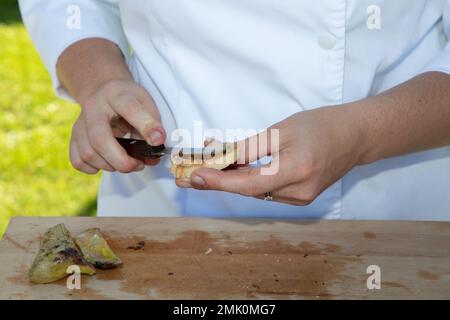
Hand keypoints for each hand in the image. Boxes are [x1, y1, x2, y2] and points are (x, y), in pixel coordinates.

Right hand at [70, 79, 165, 173]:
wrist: (103, 91)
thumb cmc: (128, 99)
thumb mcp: (146, 103)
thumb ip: (153, 127)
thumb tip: (153, 157)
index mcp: (116, 94)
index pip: (130, 109)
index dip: (146, 126)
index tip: (157, 140)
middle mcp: (93, 107)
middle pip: (100, 140)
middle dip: (122, 160)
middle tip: (138, 164)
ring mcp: (80, 123)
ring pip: (88, 154)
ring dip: (111, 166)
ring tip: (126, 161)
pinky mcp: (74, 137)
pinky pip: (78, 160)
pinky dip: (93, 168)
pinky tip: (107, 162)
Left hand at [188, 105, 366, 204]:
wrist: (355, 136)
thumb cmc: (321, 126)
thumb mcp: (282, 130)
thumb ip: (250, 147)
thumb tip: (221, 158)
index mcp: (295, 172)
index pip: (248, 184)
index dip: (218, 182)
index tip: (193, 177)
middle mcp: (297, 193)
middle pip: (247, 190)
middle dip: (216, 181)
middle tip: (187, 174)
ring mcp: (299, 198)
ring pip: (255, 191)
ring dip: (230, 178)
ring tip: (206, 165)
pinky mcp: (299, 197)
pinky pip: (266, 190)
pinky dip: (247, 179)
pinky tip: (233, 168)